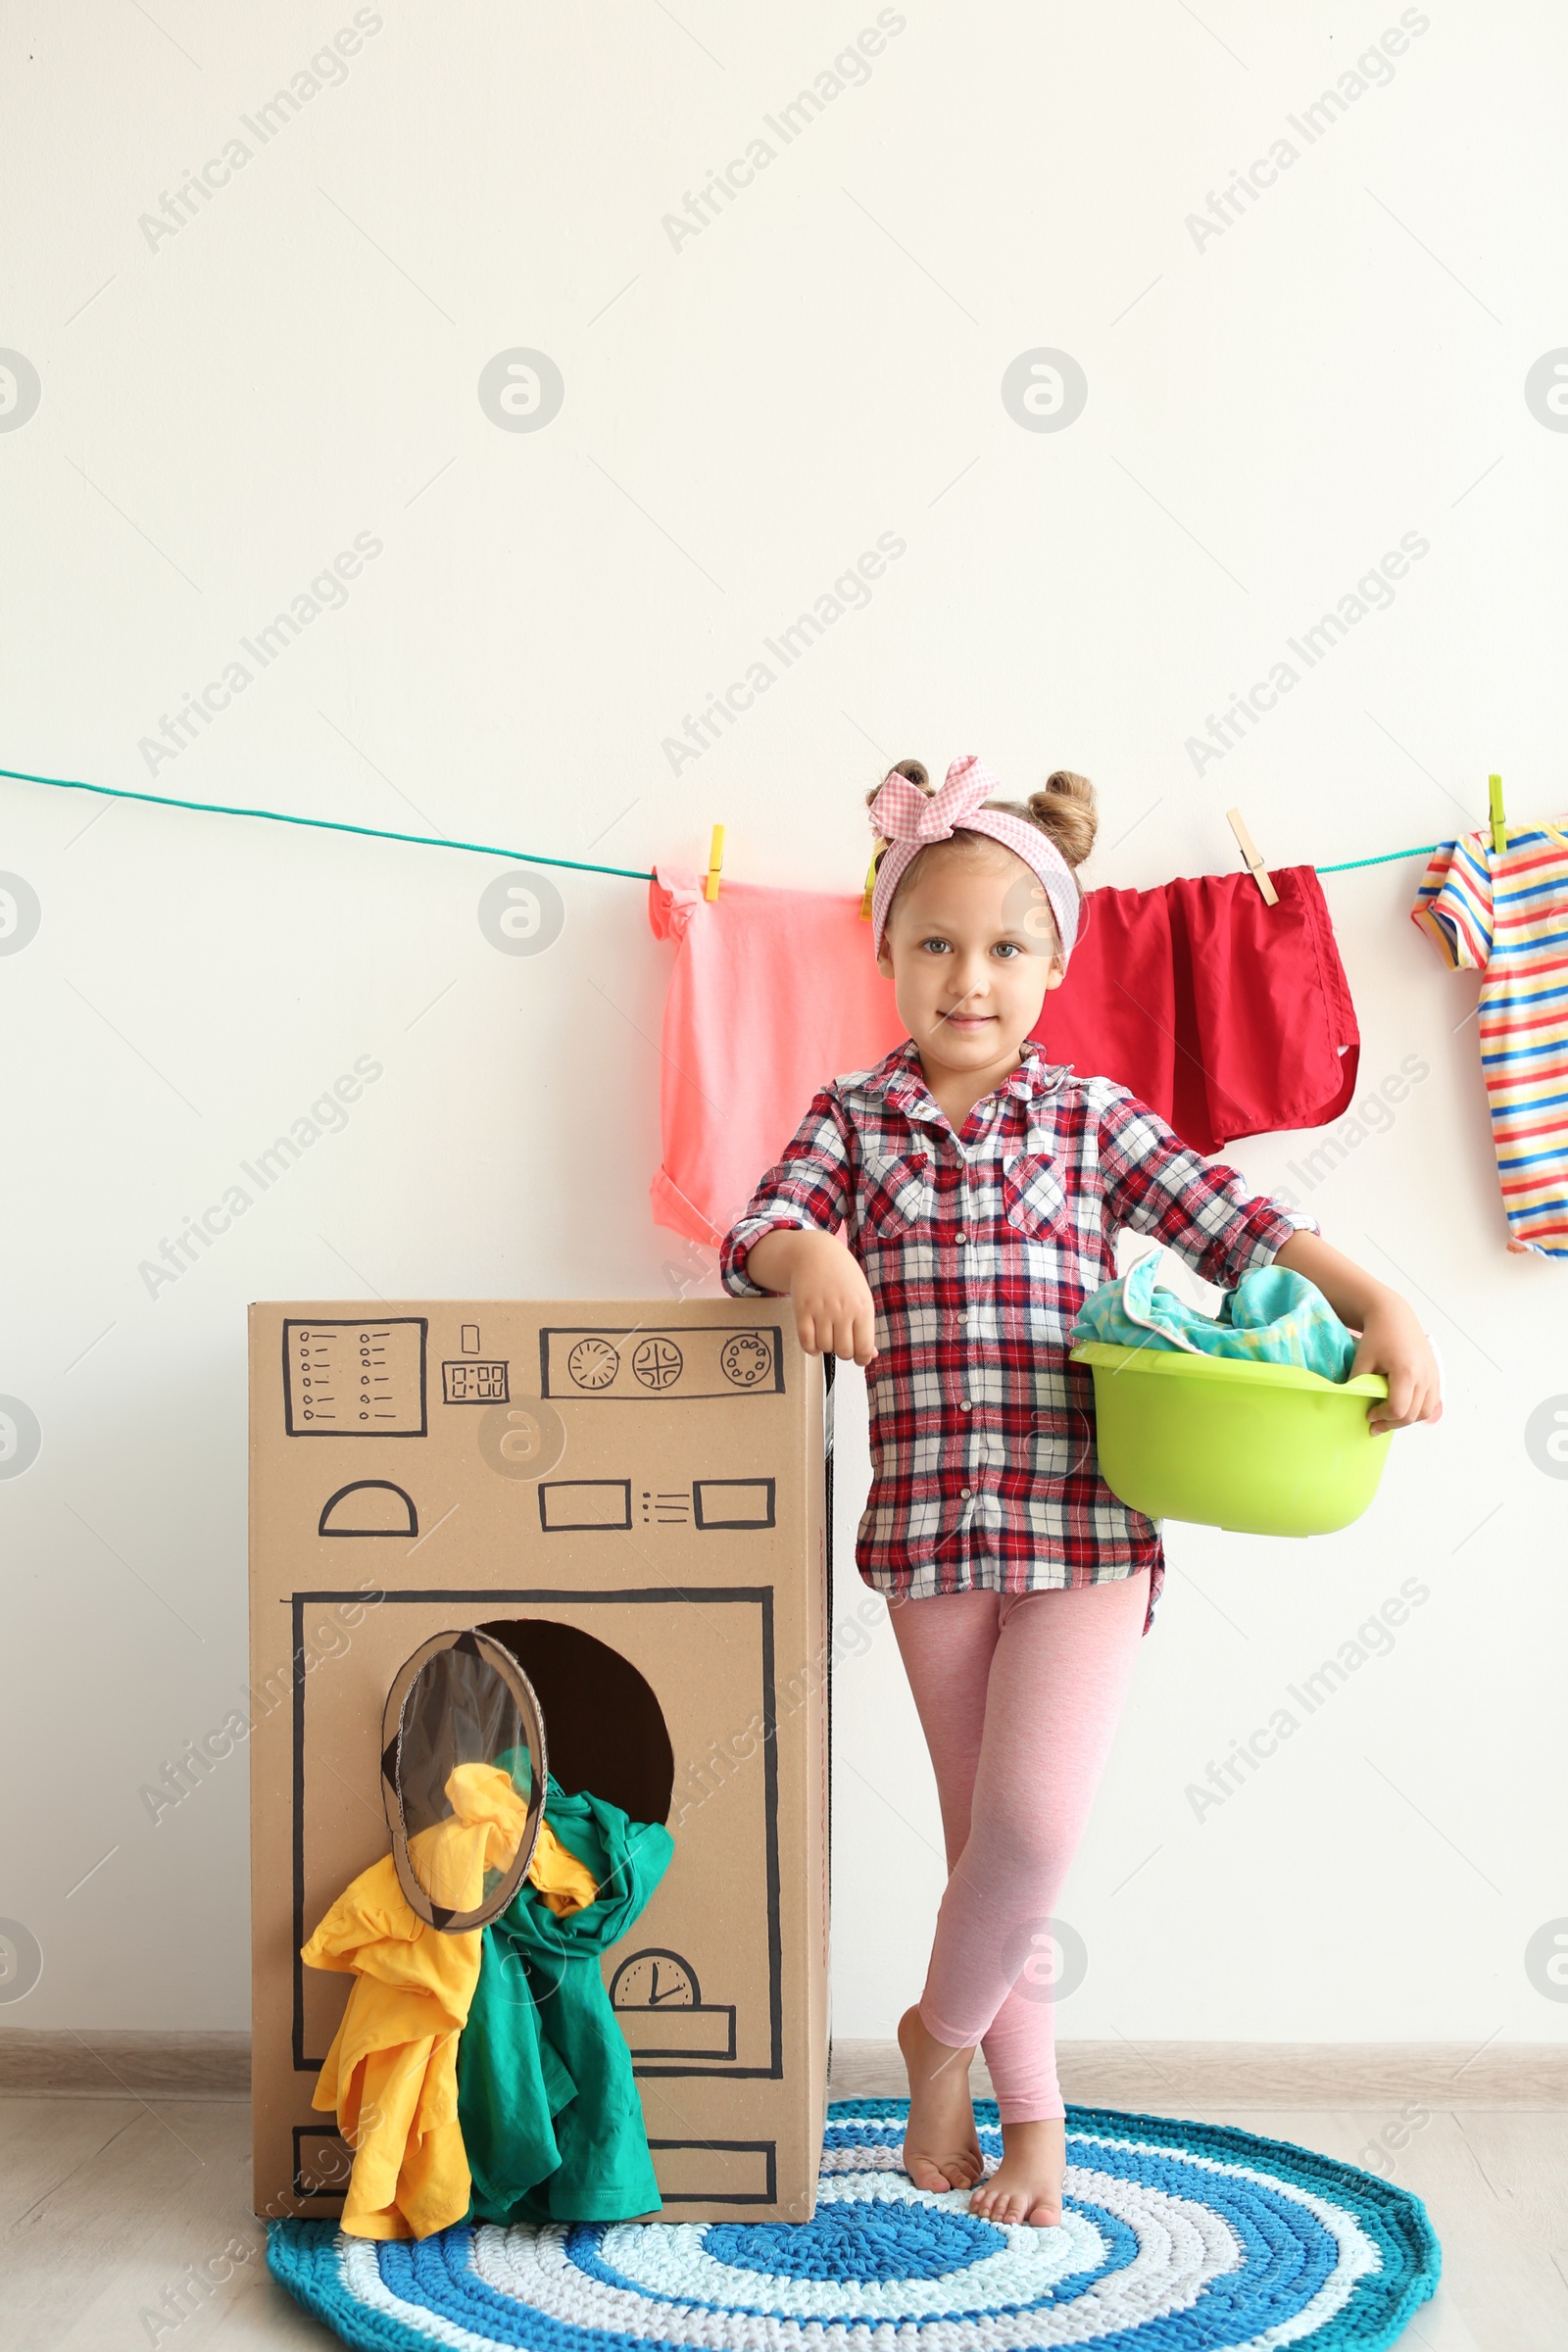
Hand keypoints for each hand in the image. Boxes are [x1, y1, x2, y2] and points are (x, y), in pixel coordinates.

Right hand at [743, 1228, 877, 1365]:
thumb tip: (871, 1354)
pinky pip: (806, 1341)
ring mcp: (821, 1310)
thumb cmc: (842, 1275)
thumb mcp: (862, 1297)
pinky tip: (814, 1342)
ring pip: (824, 1347)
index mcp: (862, 1308)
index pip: (864, 1348)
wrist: (817, 1253)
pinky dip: (810, 1348)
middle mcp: (842, 1310)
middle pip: (844, 1352)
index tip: (860, 1358)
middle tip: (842, 1343)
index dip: (862, 1359)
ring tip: (828, 1336)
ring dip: (826, 1347)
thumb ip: (866, 1327)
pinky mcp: (802, 1310)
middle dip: (843, 1352)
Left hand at [1350, 1296, 1442, 1432]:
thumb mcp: (1362, 1361)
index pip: (1398, 1409)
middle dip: (1392, 1423)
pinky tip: (1403, 1407)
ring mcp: (1433, 1376)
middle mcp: (1424, 1376)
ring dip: (1407, 1419)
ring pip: (1425, 1412)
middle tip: (1375, 1425)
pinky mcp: (1435, 1375)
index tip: (1369, 1415)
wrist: (1394, 1317)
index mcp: (1406, 1372)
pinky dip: (1418, 1410)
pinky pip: (1432, 1402)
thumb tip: (1349, 1406)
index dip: (1382, 1417)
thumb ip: (1357, 1385)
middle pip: (1412, 1415)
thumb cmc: (1377, 1336)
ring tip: (1389, 1418)